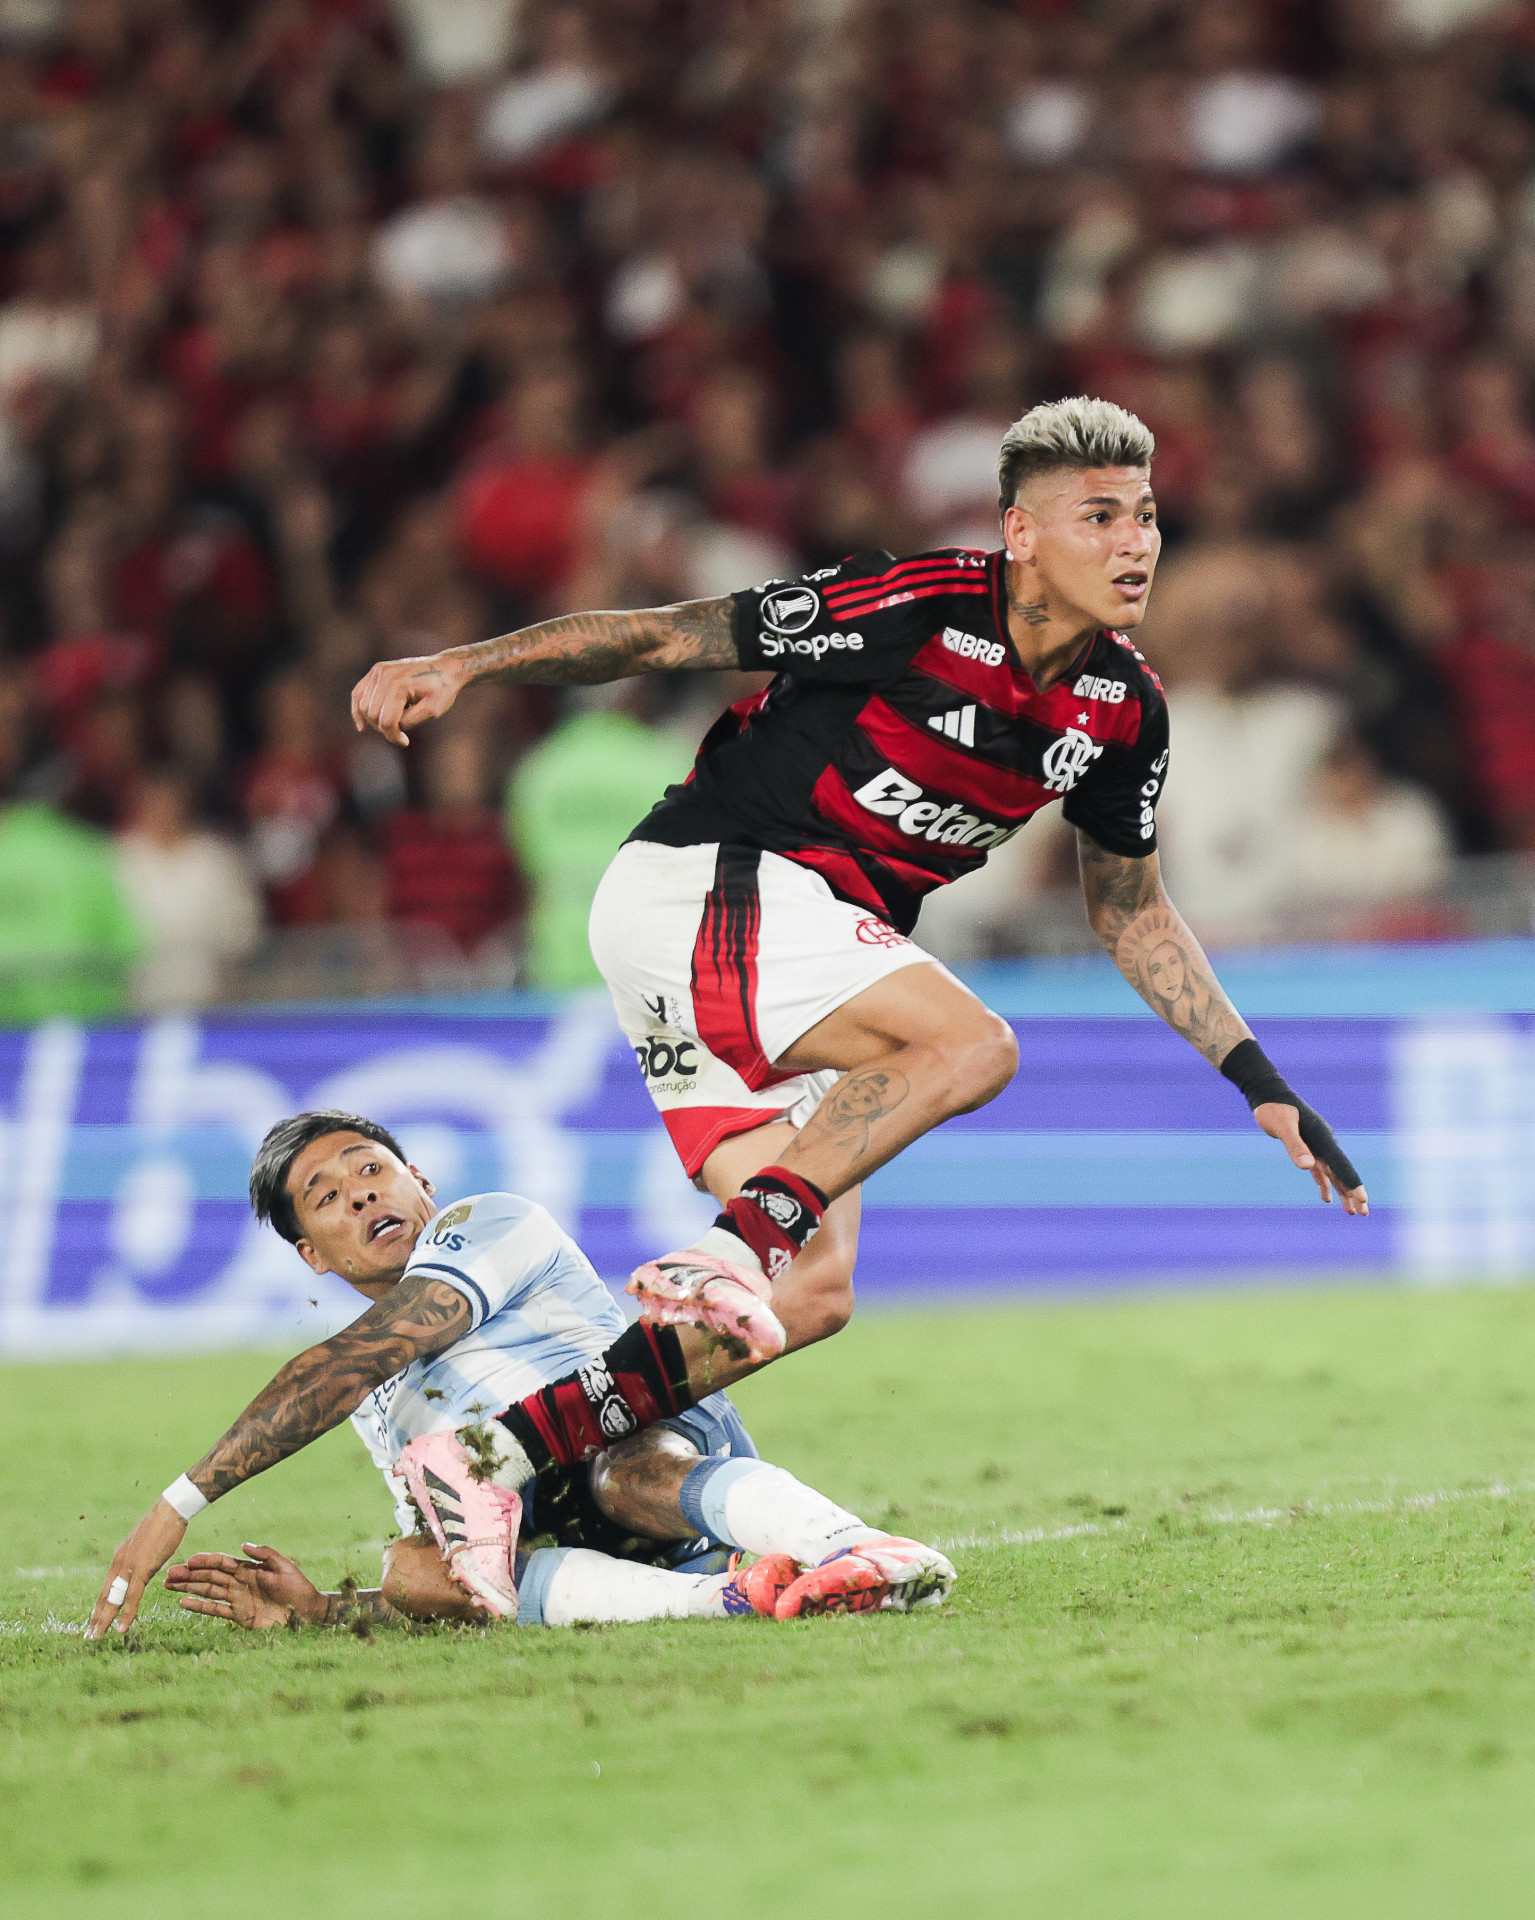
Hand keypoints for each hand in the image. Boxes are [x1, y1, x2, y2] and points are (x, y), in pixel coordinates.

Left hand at [85, 1498, 187, 1637]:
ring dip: (105, 1619)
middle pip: (105, 1595)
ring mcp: (129, 1566)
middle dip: (97, 1616)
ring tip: (98, 1635)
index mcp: (120, 1557)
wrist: (170, 1510)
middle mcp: (120, 1563)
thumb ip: (140, 1559)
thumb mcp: (145, 1544)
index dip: (100, 1604)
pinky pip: (132, 1596)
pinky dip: (126, 1614)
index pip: (106, 1586)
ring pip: (114, 1598)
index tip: (94, 1618)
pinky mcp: (143, 1568)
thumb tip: (142, 1570)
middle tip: (89, 1634)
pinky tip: (121, 1627)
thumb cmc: (162, 1524)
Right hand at [164, 1544, 325, 1629]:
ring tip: (168, 1585)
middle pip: (209, 1577)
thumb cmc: (298, 1587)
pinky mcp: (238, 1615)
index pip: (221, 1563)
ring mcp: (237, 1599)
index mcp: (249, 1569)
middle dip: (189, 1575)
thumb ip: (265, 1554)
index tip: (189, 1561)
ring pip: (207, 1591)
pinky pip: (214, 1610)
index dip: (205, 1561)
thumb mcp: (285, 1566)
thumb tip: (243, 1545)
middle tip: (169, 1573)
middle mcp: (239, 1582)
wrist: (305, 1613)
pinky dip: (199, 1606)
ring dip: (188, 1588)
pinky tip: (183, 1603)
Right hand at [350, 651, 466, 744]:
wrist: (446, 668)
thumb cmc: (443, 689)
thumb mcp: (433, 710)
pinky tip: (361, 726)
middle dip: (385, 729)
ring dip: (374, 721)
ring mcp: (379, 671)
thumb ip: (411, 720)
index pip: (387, 721)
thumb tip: (393, 726)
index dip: (393, 736)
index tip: (405, 741)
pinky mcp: (376, 671)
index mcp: (401, 685)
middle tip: (400, 733)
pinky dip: (358, 710)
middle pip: (373, 715)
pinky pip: (358, 693)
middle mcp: (386, 676)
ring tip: (392, 724)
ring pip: (364, 707)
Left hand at [1254, 1101, 1368, 1215]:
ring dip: (1342, 1191)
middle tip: (1364, 1212)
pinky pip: (1319, 1171)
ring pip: (1333, 1173)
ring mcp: (1316, 1146)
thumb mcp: (1282, 1126)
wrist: (1267, 1094)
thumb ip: (1295, 1145)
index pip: (1340, 1165)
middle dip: (1353, 1192)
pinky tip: (1326, 1199)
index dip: (1351, 1183)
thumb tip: (1308, 1166)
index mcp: (1322, 1138)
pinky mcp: (1306, 1148)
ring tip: (1352, 1212)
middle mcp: (1323, 1143)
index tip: (1363, 1200)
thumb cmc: (1274, 1108)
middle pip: (1342, 1171)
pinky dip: (1324, 1184)